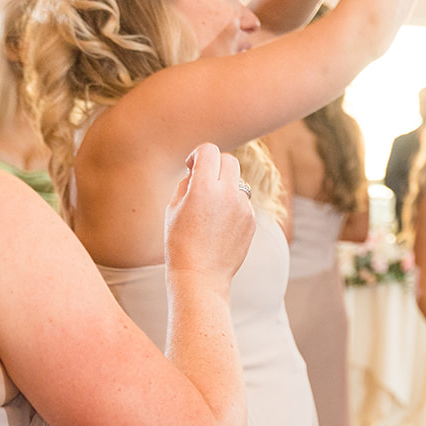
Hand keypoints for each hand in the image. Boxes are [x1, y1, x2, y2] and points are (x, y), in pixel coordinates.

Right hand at [165, 145, 255, 281]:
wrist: (200, 274)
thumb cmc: (180, 241)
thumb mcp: (173, 207)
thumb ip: (188, 183)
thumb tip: (198, 171)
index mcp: (205, 187)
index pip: (209, 151)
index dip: (198, 154)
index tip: (191, 167)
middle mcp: (229, 194)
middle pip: (229, 160)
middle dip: (216, 165)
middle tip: (204, 179)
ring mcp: (244, 207)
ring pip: (238, 183)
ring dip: (225, 187)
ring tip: (209, 209)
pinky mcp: (252, 221)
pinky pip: (243, 203)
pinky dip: (232, 206)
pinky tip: (219, 225)